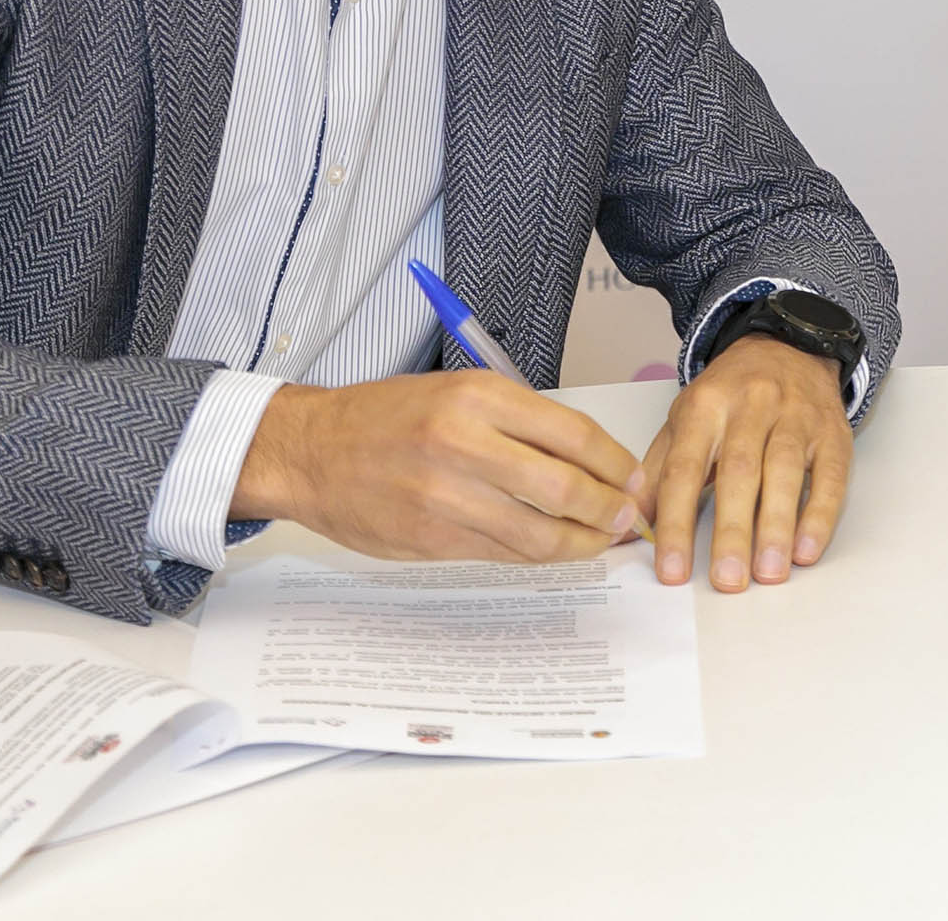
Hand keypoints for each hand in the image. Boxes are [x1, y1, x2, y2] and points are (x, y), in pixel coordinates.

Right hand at [233, 374, 644, 561]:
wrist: (312, 450)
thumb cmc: (387, 417)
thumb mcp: (458, 391)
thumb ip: (519, 422)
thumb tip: (588, 460)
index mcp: (477, 397)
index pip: (572, 434)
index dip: (615, 463)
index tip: (635, 478)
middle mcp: (463, 445)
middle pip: (564, 487)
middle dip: (608, 509)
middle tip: (628, 518)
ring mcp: (445, 498)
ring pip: (537, 532)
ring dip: (581, 543)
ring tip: (601, 541)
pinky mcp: (431, 540)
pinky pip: (502, 554)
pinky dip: (537, 555)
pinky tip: (556, 550)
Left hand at [624, 335, 852, 591]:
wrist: (789, 346)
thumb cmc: (731, 395)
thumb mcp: (685, 421)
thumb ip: (658, 473)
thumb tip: (628, 527)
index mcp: (704, 406)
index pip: (685, 469)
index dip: (677, 522)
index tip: (673, 570)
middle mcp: (750, 406)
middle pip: (738, 472)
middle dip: (732, 530)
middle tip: (727, 580)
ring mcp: (795, 417)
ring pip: (784, 472)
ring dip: (776, 526)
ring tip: (768, 573)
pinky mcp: (832, 432)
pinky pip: (829, 474)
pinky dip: (819, 514)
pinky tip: (807, 549)